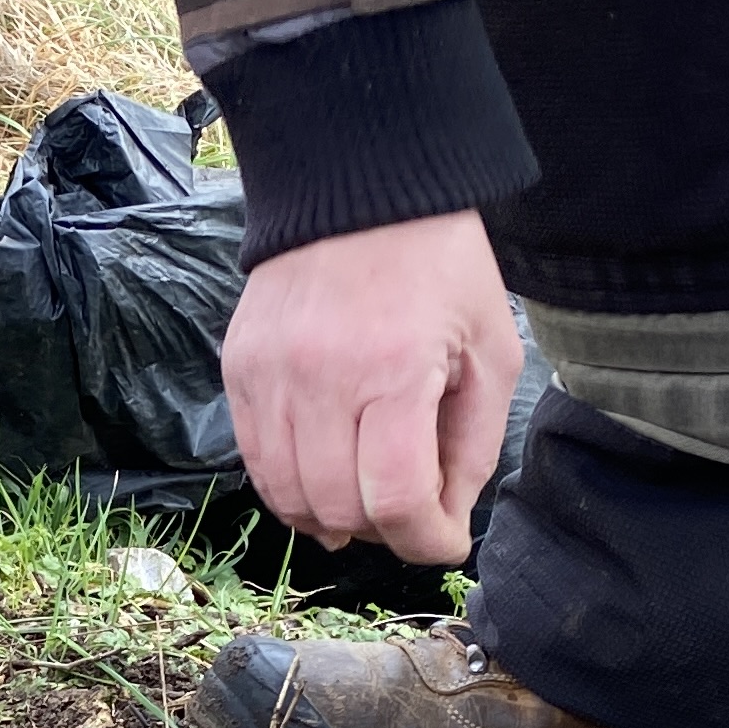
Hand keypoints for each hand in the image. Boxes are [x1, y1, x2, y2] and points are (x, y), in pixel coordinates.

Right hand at [221, 211, 519, 565]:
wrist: (358, 185)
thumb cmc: (439, 266)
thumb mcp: (491, 351)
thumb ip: (471, 447)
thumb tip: (441, 524)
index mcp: (394, 369)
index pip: (397, 500)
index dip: (427, 542)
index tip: (446, 539)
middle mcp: (319, 377)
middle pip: (339, 508)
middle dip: (383, 530)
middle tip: (410, 507)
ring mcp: (268, 373)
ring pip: (288, 496)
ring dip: (332, 515)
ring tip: (366, 495)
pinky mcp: (237, 367)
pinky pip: (254, 460)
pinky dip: (290, 485)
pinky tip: (323, 473)